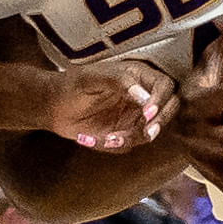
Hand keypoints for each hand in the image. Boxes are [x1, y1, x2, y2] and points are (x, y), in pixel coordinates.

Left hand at [44, 58, 173, 151]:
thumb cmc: (73, 84)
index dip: (162, 100)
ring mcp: (134, 117)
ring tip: (105, 139)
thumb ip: (120, 82)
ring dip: (131, 138)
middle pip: (169, 109)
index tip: (148, 112)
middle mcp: (141, 97)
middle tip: (146, 133)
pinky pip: (129, 144)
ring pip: (149, 132)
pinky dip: (114, 145)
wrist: (53, 106)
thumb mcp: (93, 77)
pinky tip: (92, 139)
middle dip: (160, 123)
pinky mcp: (124, 134)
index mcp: (138, 77)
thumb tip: (145, 97)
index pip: (164, 86)